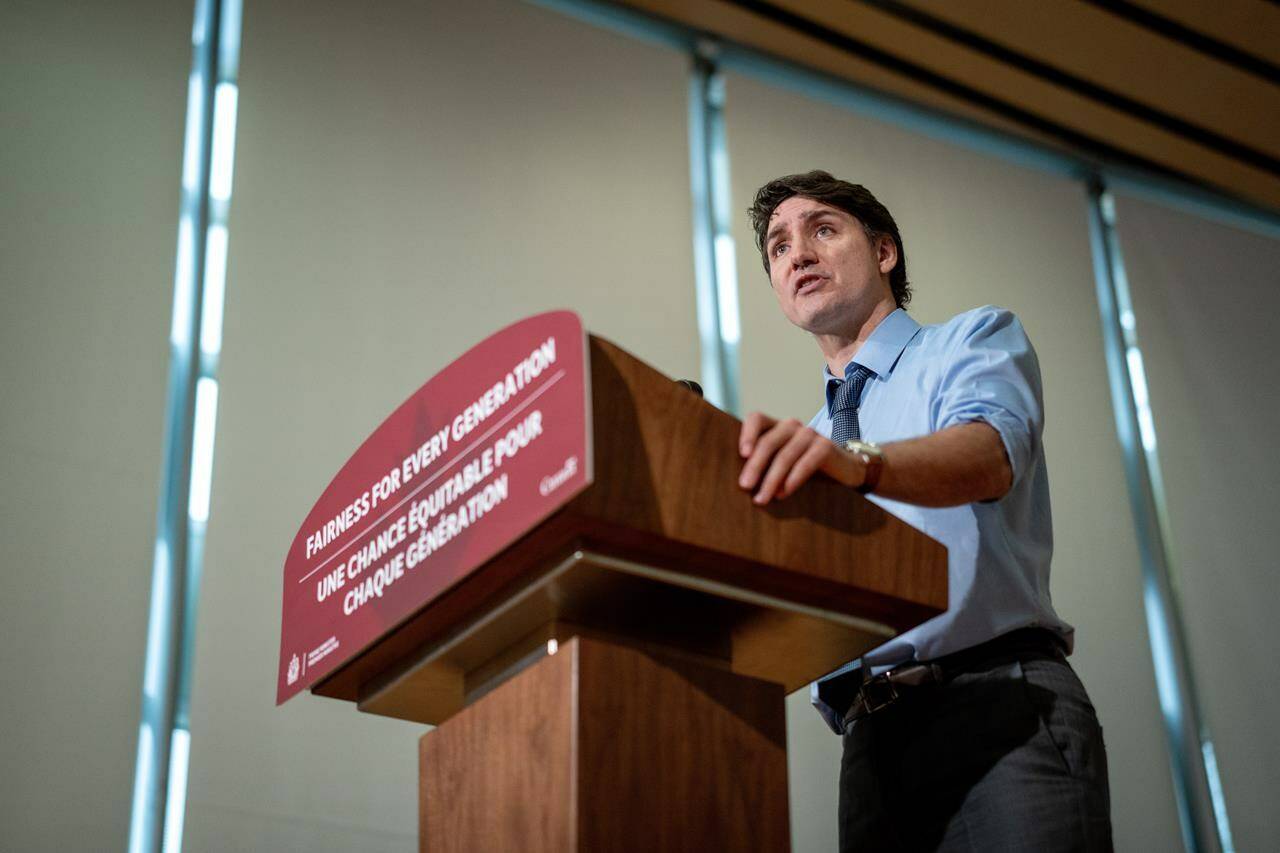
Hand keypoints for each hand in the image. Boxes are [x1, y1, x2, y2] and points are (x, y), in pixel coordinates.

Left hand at [737, 412, 861, 504]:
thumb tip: (740, 482)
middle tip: (745, 486)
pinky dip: (792, 479)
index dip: (747, 434)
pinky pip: (805, 463)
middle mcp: (792, 426)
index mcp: (777, 427)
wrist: (845, 470)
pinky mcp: (825, 446)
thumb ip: (764, 463)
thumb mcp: (782, 462)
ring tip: (762, 498)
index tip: (742, 455)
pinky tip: (783, 494)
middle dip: (755, 466)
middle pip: (768, 442)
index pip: (757, 419)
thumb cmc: (805, 467)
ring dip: (771, 480)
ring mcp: (810, 434)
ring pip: (785, 456)